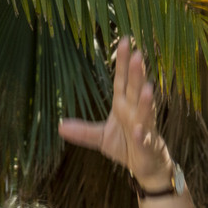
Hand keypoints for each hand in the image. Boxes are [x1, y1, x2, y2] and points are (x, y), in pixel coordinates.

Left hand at [57, 37, 173, 190]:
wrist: (146, 167)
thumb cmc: (126, 146)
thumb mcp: (100, 138)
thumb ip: (83, 131)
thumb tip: (59, 126)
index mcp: (123, 106)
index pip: (122, 81)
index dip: (122, 62)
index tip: (124, 40)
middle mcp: (135, 113)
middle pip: (135, 90)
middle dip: (136, 74)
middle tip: (137, 54)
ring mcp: (144, 128)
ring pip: (145, 112)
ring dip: (146, 101)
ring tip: (147, 87)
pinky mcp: (148, 145)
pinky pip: (145, 139)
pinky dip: (142, 136)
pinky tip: (139, 131)